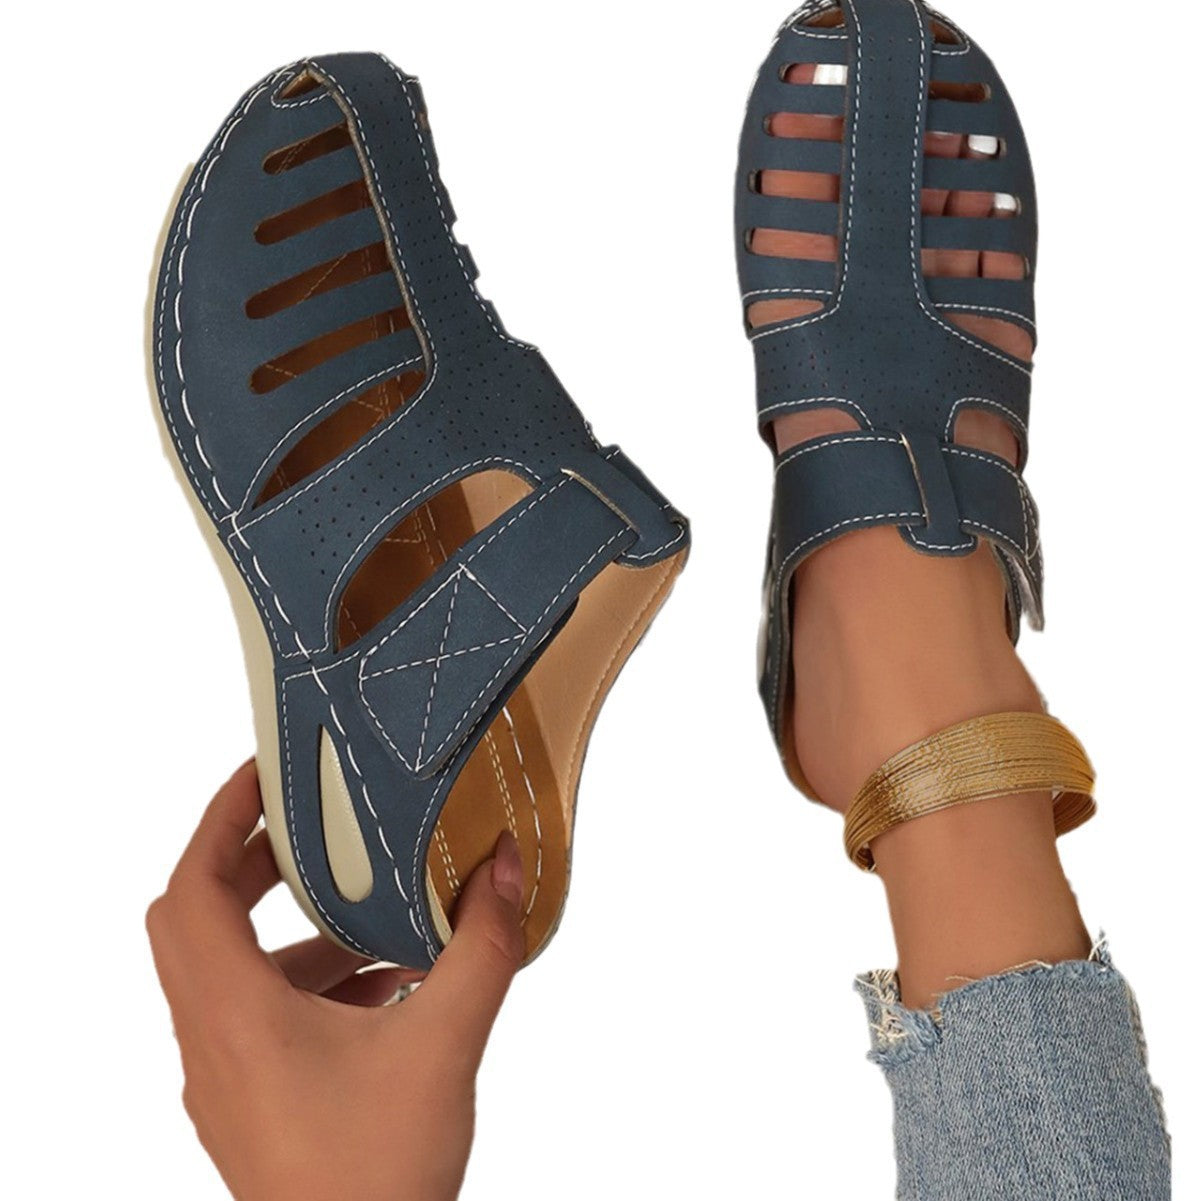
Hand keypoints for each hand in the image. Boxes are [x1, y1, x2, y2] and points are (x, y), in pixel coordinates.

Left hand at [146, 761, 524, 1200]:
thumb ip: (481, 947)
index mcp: (236, 1017)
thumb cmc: (376, 1181)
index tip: (262, 776)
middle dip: (250, 865)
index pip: (191, 890)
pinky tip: (384, 988)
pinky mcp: (248, 1104)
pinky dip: (305, 983)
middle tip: (308, 830)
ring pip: (230, 973)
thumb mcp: (445, 1045)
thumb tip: (505, 869)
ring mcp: (224, 1079)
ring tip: (367, 915)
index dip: (219, 819)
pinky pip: (257, 1017)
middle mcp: (212, 1043)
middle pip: (199, 922)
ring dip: (289, 931)